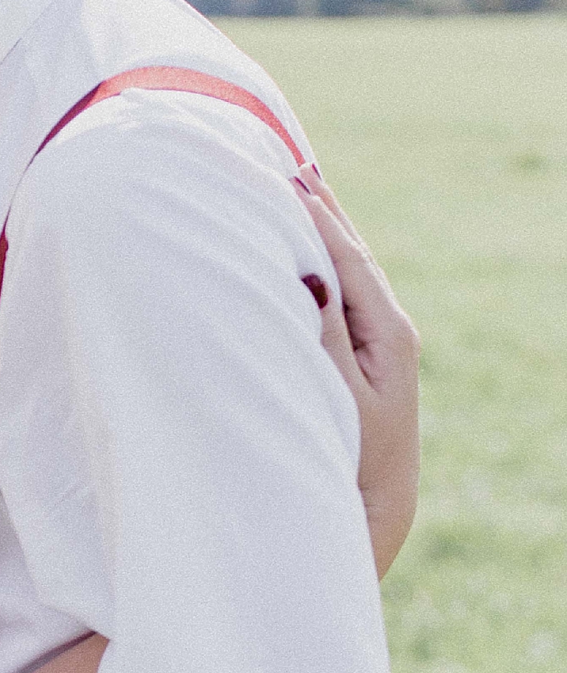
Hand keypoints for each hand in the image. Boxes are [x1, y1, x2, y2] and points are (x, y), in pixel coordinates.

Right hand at [296, 172, 419, 578]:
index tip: (282, 177)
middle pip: (352, 253)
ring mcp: (380, 340)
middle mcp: (390, 328)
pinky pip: (341, 292)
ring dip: (322, 230)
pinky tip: (307, 250)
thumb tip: (313, 278)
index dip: (314, 217)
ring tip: (299, 189)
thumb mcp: (338, 398)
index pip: (346, 258)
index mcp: (387, 332)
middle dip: (321, 211)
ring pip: (347, 270)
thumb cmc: (351, 460)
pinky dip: (322, 262)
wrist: (373, 509)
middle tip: (290, 163)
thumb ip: (325, 337)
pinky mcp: (365, 354)